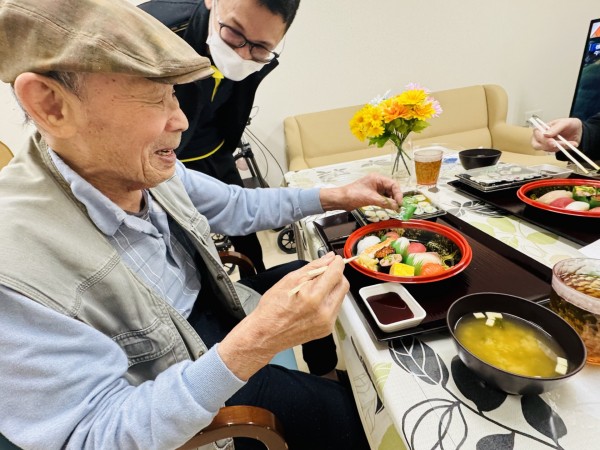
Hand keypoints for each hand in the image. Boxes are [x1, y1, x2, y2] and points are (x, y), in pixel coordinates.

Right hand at [218, 253, 348, 379]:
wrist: (266, 334)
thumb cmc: (272, 308)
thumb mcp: (289, 280)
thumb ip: (313, 268)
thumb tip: (328, 258)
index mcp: (313, 297)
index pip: (336, 273)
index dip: (336, 263)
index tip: (334, 260)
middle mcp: (324, 311)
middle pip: (343, 285)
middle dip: (336, 275)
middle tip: (324, 273)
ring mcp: (327, 322)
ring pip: (340, 297)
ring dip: (332, 289)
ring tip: (314, 290)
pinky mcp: (327, 329)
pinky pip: (335, 309)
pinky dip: (328, 301)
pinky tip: (314, 302)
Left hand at [319, 173, 403, 211]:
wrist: (341, 199)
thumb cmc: (354, 195)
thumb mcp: (371, 199)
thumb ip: (385, 202)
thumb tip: (397, 207)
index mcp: (378, 178)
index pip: (393, 184)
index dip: (398, 194)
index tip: (400, 204)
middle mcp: (377, 182)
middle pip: (391, 189)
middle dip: (395, 198)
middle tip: (398, 208)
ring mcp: (374, 188)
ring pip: (387, 194)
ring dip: (391, 202)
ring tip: (393, 210)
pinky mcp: (372, 195)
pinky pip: (382, 198)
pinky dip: (385, 203)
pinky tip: (387, 209)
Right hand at [531, 118, 582, 151]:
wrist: (578, 130)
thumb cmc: (570, 124)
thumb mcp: (565, 123)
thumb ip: (555, 128)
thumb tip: (545, 134)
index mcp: (542, 128)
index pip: (536, 134)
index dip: (542, 139)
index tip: (552, 142)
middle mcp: (541, 136)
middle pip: (536, 145)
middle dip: (547, 146)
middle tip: (558, 145)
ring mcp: (546, 143)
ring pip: (546, 149)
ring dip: (558, 147)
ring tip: (569, 143)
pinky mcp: (552, 149)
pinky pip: (554, 151)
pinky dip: (562, 149)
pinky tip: (569, 144)